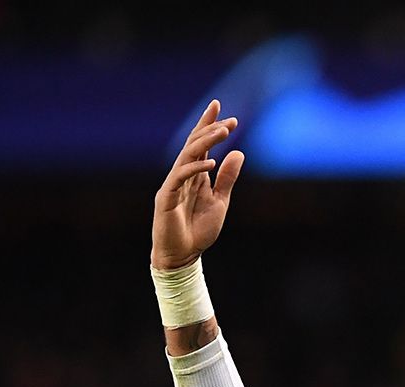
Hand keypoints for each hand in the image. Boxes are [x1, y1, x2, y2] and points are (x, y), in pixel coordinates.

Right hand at [151, 100, 244, 269]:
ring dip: (205, 142)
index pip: (201, 145)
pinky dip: (194, 168)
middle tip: (228, 119)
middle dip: (209, 129)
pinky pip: (179, 177)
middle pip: (193, 145)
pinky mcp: (166, 197)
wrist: (182, 256)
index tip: (224, 112)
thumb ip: (227, 178)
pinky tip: (210, 163)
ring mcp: (173, 185)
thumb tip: (238, 153)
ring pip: (187, 156)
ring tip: (223, 132)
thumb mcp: (220, 202)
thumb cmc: (198, 231)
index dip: (209, 126)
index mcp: (195, 175)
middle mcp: (182, 175)